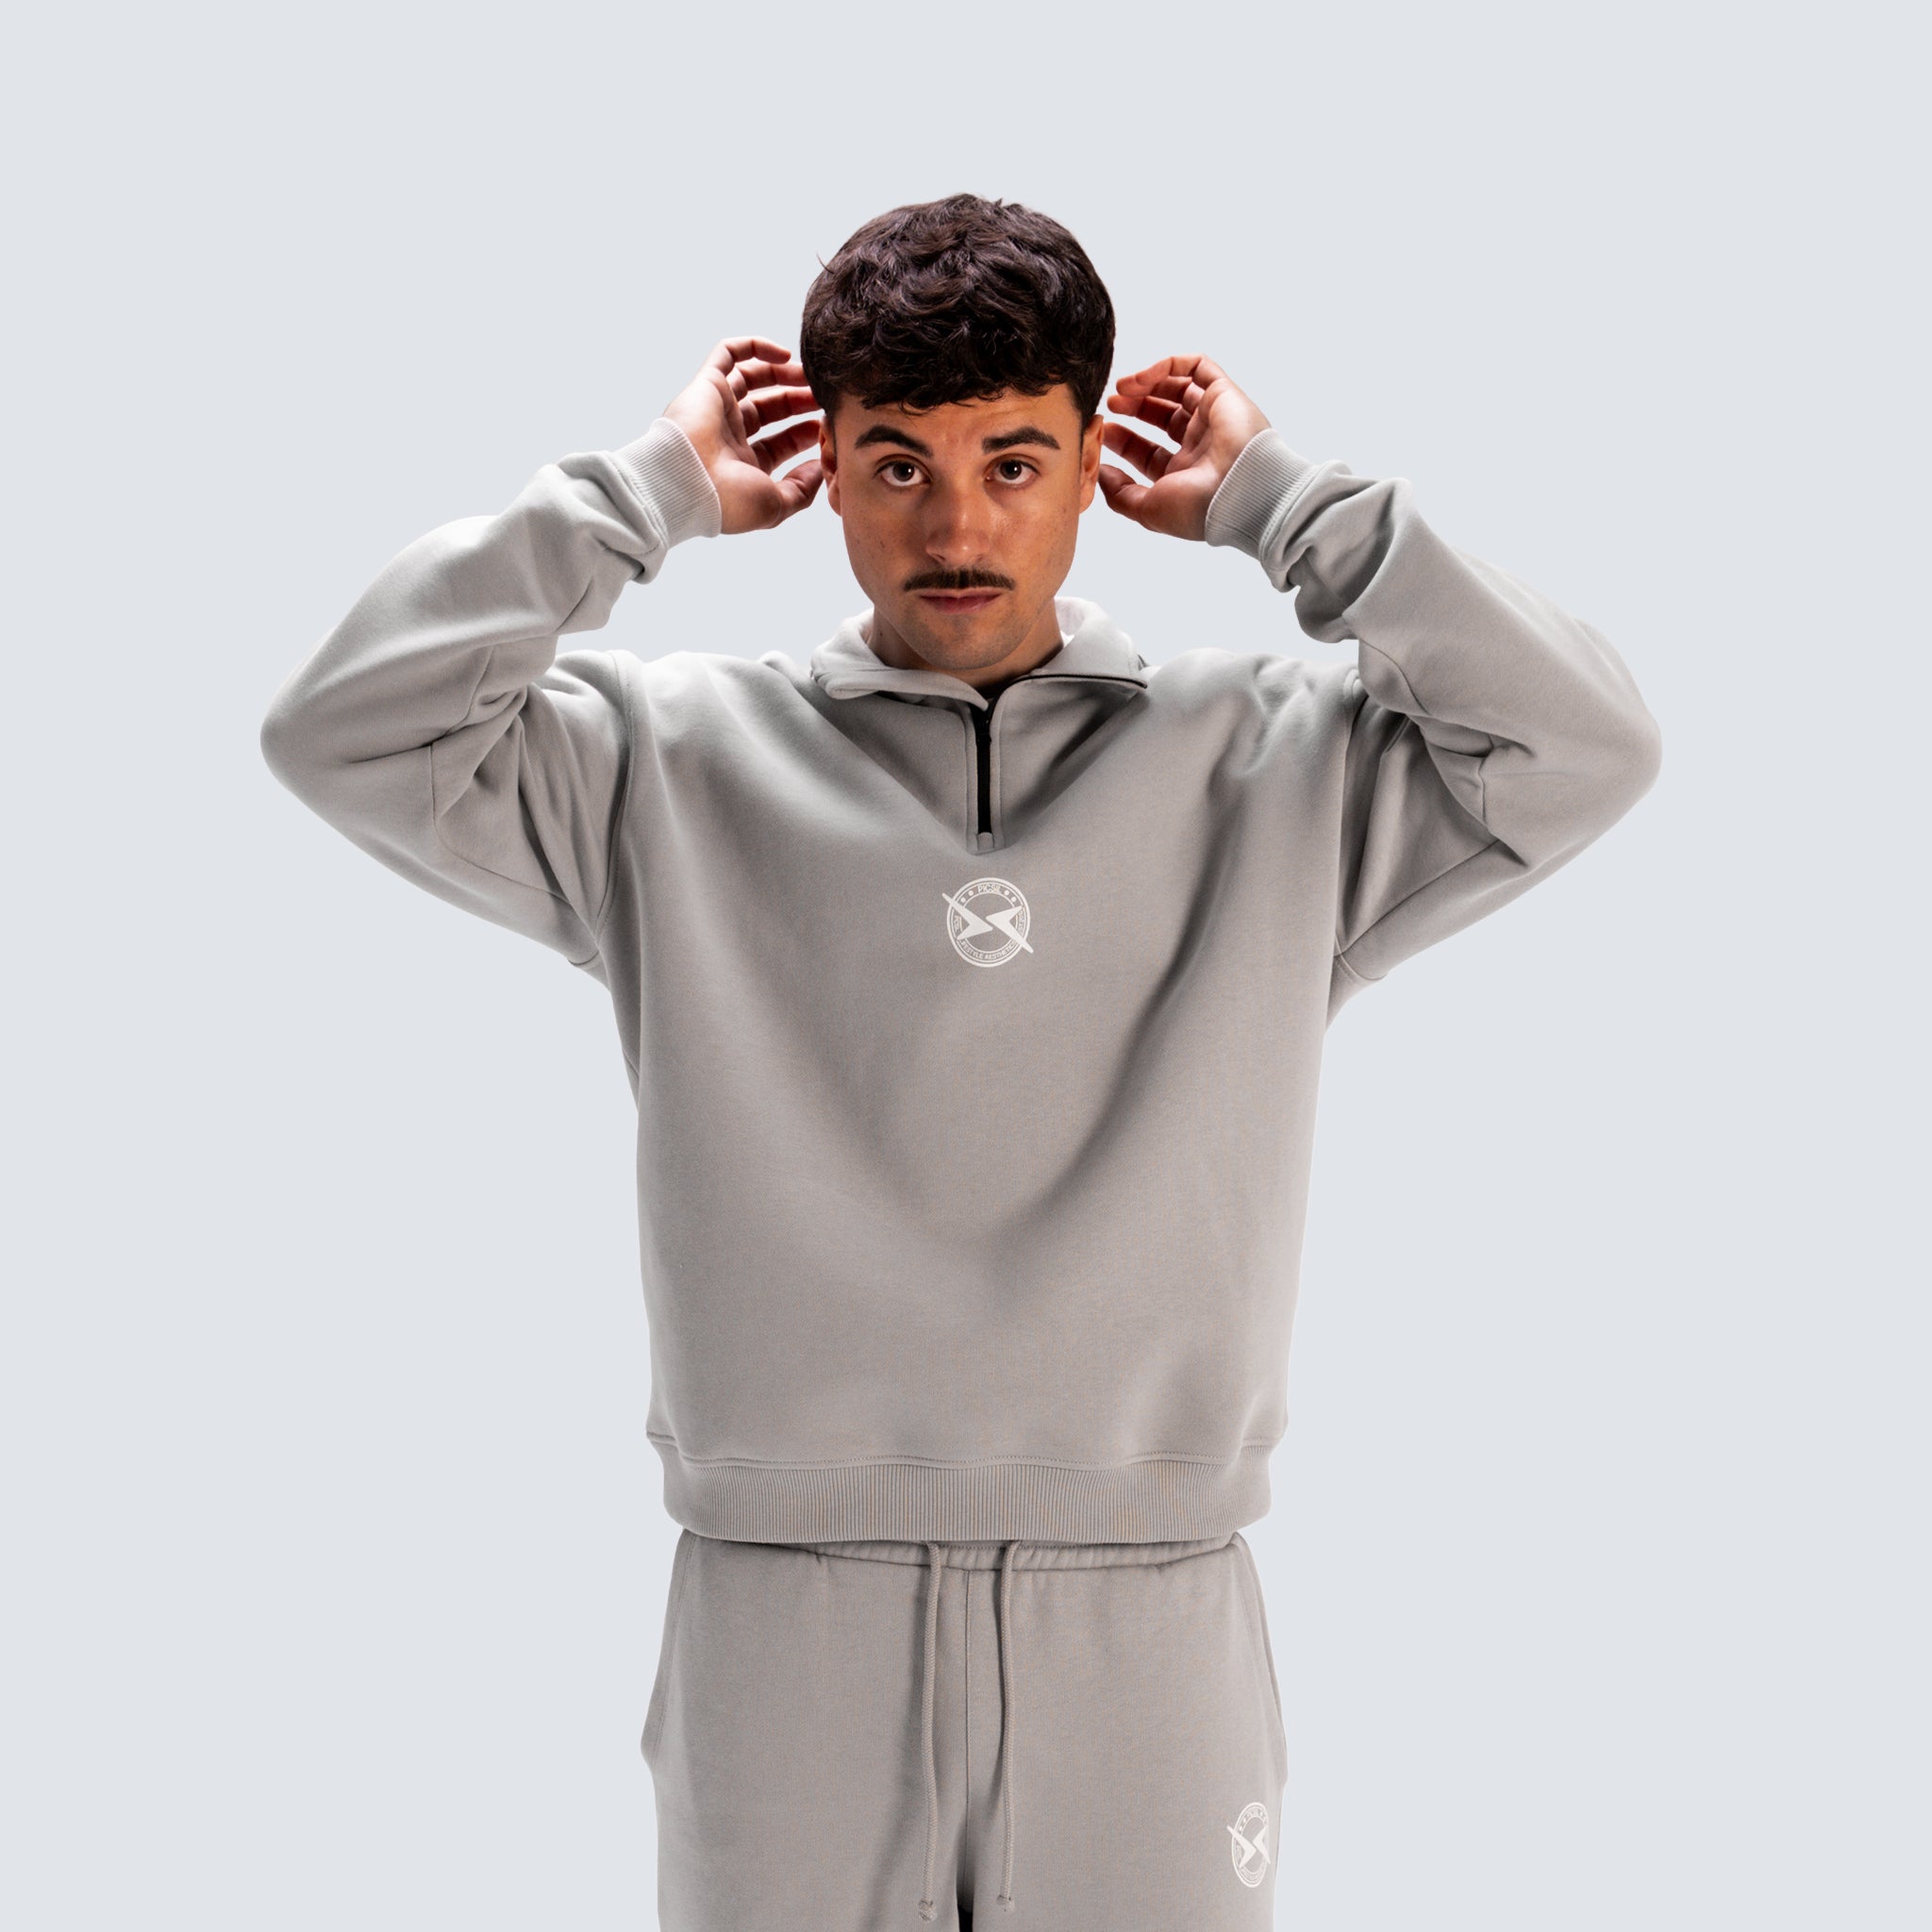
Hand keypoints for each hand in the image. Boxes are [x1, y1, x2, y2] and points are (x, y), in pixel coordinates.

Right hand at [662, 337, 823, 534]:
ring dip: (784, 374)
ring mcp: (716, 409)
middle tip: (823, 395)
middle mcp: (727, 436)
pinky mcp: (706, 384)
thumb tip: (819, 470)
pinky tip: (785, 355)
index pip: (777, 444)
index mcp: (741, 466)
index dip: (803, 435)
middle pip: (768, 409)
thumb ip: (801, 490)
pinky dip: (755, 347)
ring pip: (753, 380)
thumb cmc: (727, 501)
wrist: (686, 482)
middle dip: (798, 401)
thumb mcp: (775, 506)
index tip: (827, 428)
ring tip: (811, 374)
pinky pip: (729, 353)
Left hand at [1097, 355, 1271, 540]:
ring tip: (1121, 389)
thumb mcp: (1148, 510)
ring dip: (1146, 385)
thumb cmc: (1199, 507)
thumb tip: (1101, 474)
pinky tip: (1139, 379)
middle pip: (1162, 417)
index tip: (1103, 433)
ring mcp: (1213, 417)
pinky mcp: (1224, 393)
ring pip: (1177, 389)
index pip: (1149, 452)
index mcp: (1186, 474)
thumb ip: (1120, 495)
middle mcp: (1201, 445)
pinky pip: (1196, 367)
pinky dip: (1166, 367)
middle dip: (1134, 408)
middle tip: (1111, 405)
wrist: (1240, 491)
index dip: (1123, 441)